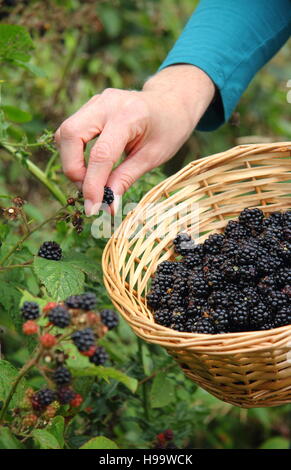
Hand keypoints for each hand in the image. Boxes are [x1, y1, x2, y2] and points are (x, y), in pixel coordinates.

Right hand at [55, 65, 214, 215]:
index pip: (101, 154)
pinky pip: (70, 131)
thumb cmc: (168, 130)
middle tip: (89, 190)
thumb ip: (125, 179)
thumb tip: (107, 205)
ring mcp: (95, 102)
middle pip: (70, 134)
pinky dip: (73, 153)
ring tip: (91, 180)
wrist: (171, 102)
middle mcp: (106, 104)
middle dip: (72, 168)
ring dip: (70, 161)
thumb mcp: (152, 158)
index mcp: (129, 115)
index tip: (92, 208)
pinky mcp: (90, 107)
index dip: (92, 184)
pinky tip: (91, 167)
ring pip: (64, 133)